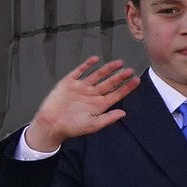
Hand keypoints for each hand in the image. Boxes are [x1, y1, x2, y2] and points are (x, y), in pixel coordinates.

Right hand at [25, 57, 139, 150]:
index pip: (117, 94)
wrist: (50, 124)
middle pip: (109, 83)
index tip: (136, 80)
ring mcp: (82, 87)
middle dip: (120, 77)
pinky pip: (80, 71)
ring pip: (97, 75)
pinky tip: (95, 59)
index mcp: (100, 104)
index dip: (127, 87)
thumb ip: (108, 118)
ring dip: (107, 69)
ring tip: (119, 63)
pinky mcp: (69, 83)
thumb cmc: (72, 127)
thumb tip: (124, 113)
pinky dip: (87, 65)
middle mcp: (93, 94)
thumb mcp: (93, 125)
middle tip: (130, 70)